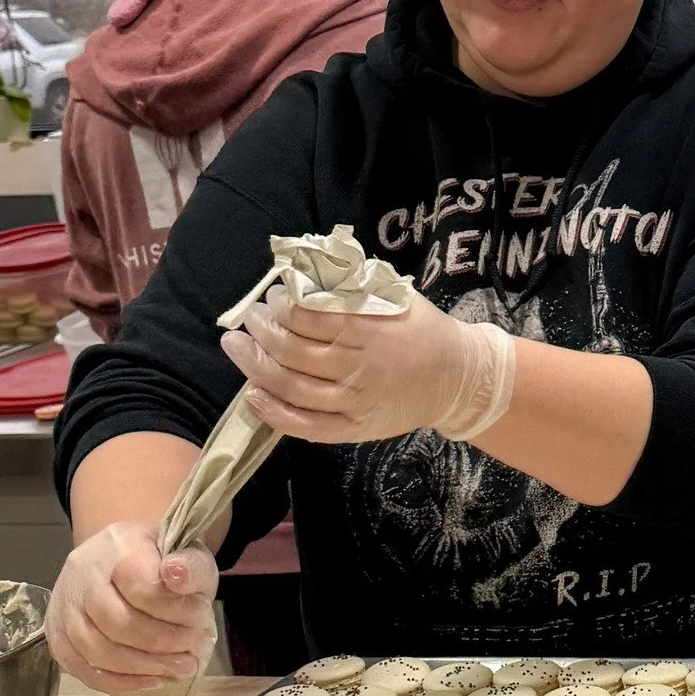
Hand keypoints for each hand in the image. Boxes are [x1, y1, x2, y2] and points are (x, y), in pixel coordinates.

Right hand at [48, 521, 218, 693]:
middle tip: (194, 652)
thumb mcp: (189, 553)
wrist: (124, 558)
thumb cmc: (161, 559)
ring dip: (144, 667)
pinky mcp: (57, 634)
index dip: (176, 612)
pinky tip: (152, 680)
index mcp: (118, 547)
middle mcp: (82, 574)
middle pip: (117, 624)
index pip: (142, 589)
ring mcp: (64, 606)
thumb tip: (177, 575)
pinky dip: (120, 681)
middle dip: (162, 644)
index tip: (202, 619)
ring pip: (96, 650)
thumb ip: (191, 566)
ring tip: (179, 668)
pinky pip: (81, 668)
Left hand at [220, 286, 514, 444]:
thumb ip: (355, 283)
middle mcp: (361, 368)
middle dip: (262, 331)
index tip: (275, 296)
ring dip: (255, 365)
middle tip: (251, 318)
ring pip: (292, 387)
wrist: (458, 379)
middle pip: (294, 351)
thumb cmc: (423, 330)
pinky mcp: (354, 428)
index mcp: (372, 331)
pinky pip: (307, 426)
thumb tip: (307, 267)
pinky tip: (252, 395)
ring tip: (237, 346)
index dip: (283, 305)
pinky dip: (274, 413)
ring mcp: (356, 402)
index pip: (311, 317)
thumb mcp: (398, 296)